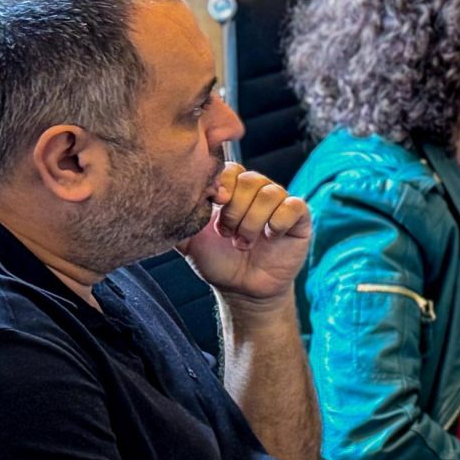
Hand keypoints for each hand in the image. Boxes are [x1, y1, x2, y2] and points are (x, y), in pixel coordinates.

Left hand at [181, 164, 309, 304]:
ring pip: (270, 193)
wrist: (243, 291)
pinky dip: (277, 223)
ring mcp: (280, 204)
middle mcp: (258, 193)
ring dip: (252, 222)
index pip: (230, 169)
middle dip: (234, 211)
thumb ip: (180, 221)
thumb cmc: (220, 264)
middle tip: (228, 234)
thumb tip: (160, 205)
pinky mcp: (299, 219)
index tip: (215, 206)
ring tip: (244, 242)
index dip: (222, 185)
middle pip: (250, 180)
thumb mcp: (191, 242)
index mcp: (234, 192)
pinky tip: (269, 238)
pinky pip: (293, 206)